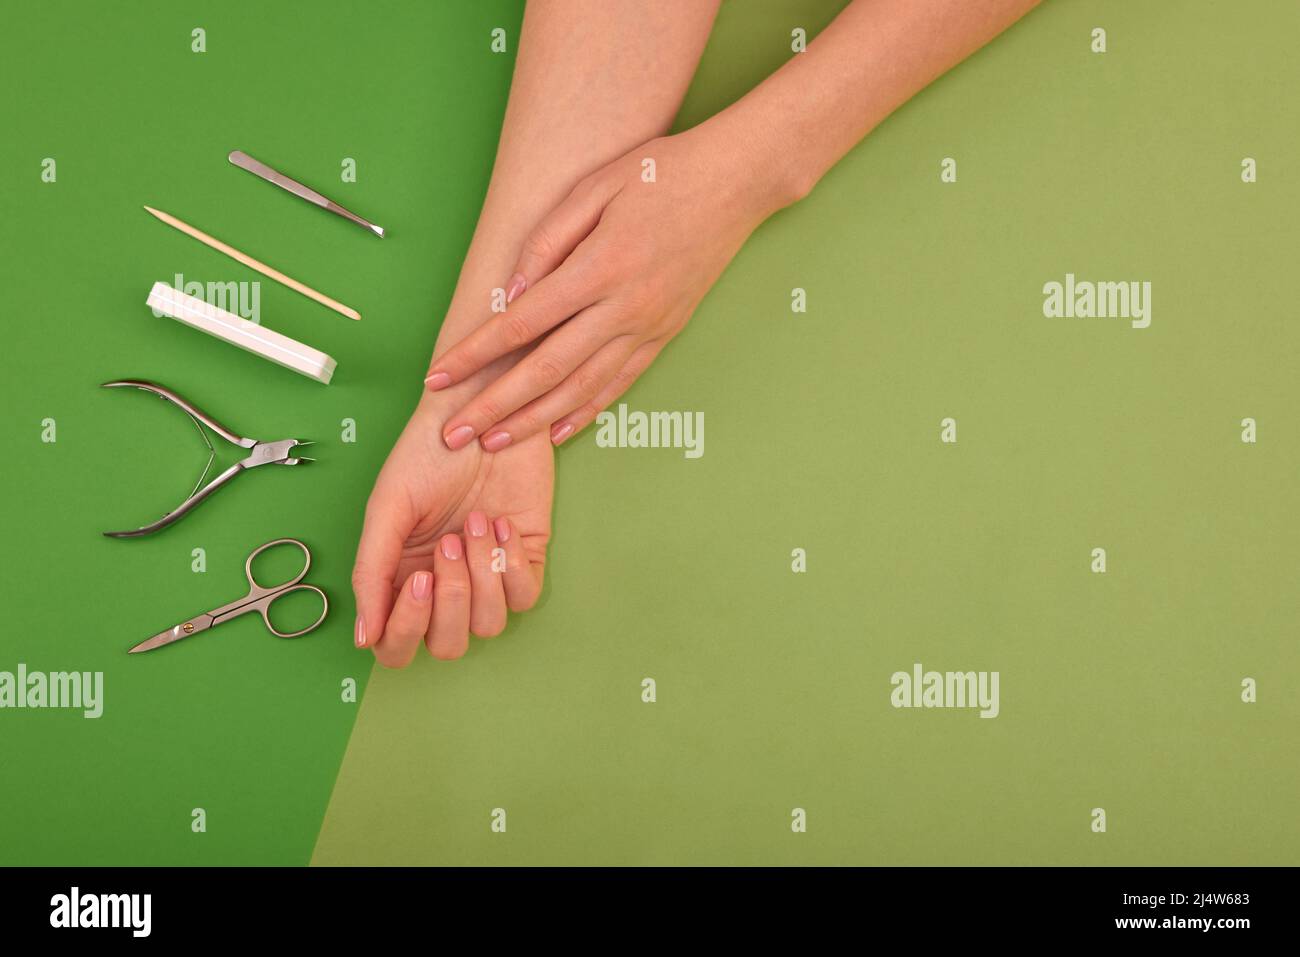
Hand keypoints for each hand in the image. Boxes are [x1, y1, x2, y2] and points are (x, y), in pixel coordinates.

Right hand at [350, 372, 552, 667]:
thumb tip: (365, 638)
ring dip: (481, 576)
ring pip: (489, 624)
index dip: (405, 629)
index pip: (399, 644)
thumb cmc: (427, 452)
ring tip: (474, 523)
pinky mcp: (526, 556)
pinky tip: (499, 524)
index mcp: (403, 577)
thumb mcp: (387, 508)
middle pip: (448, 644)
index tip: (415, 581)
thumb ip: (373, 572)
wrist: (480, 409)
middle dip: (450, 603)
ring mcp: (488, 574)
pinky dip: (512, 566)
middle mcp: (446, 584)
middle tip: (448, 546)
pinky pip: (525, 596)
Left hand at [423, 127, 791, 450]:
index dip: (476, 354)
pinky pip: (619, 384)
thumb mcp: (595, 187)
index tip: (439, 375)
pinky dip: (585, 412)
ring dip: (533, 421)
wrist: (737, 182)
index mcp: (599, 268)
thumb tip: (512, 292)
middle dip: (494, 406)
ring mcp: (648, 327)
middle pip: (546, 370)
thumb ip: (548, 239)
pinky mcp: (665, 335)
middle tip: (454, 434)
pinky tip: (556, 431)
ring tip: (494, 443)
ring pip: (582, 389)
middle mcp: (624, 308)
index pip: (522, 324)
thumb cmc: (662, 172)